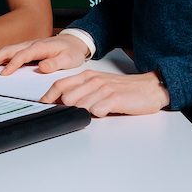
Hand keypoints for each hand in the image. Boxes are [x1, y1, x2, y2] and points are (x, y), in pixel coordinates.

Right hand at [0, 33, 89, 75]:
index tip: (4, 74)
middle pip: (9, 50)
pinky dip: (2, 57)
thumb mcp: (68, 59)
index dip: (12, 65)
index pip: (22, 55)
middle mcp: (31, 44)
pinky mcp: (28, 49)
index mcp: (40, 47)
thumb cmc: (71, 51)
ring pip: (8, 50)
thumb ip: (55, 63)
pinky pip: (12, 52)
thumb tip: (42, 67)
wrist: (75, 41)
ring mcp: (28, 45)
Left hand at [39, 70, 169, 115]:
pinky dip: (99, 114)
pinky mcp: (114, 98)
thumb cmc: (124, 89)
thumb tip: (63, 102)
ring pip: (81, 106)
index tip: (42, 105)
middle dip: (69, 108)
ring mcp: (103, 88)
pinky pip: (97, 111)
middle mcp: (93, 80)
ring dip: (86, 113)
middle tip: (79, 112)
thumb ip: (82, 90)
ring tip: (98, 111)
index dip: (48, 97)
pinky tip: (107, 111)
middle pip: (67, 98)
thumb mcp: (99, 85)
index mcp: (87, 76)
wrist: (149, 88)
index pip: (59, 85)